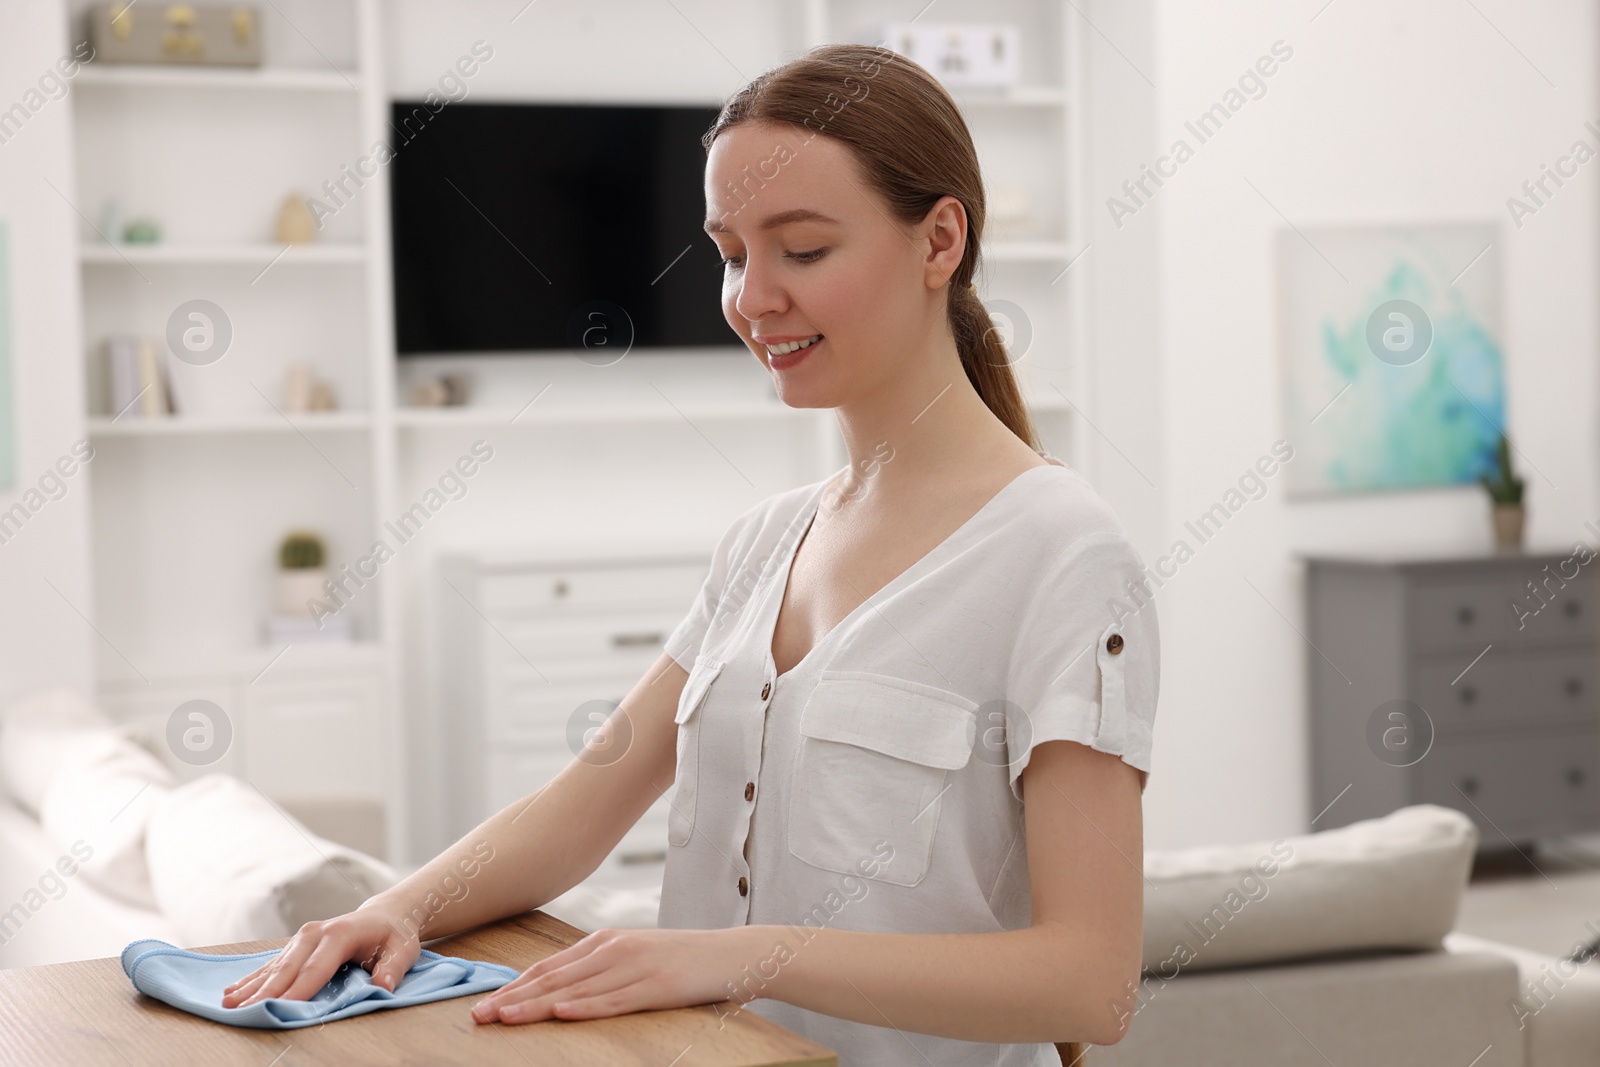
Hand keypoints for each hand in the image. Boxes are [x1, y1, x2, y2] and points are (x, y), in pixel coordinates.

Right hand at [222, 903, 421, 1007]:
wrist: (385, 916)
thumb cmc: (393, 936)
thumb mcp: (402, 950)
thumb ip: (392, 968)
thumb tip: (382, 985)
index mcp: (340, 934)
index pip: (316, 968)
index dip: (298, 990)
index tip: (279, 1008)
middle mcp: (315, 933)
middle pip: (288, 968)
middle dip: (265, 991)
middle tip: (242, 1011)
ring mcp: (302, 938)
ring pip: (274, 967)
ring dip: (250, 986)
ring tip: (228, 1004)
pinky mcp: (295, 946)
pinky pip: (271, 965)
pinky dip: (252, 979)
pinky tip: (233, 991)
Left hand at [471, 926, 756, 1024]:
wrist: (733, 954)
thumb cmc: (682, 959)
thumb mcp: (634, 956)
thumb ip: (599, 968)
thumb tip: (559, 990)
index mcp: (605, 941)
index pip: (549, 966)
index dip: (514, 986)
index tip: (485, 1004)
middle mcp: (614, 949)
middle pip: (554, 977)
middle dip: (513, 997)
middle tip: (480, 1016)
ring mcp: (636, 966)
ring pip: (576, 989)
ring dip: (538, 1006)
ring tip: (506, 1018)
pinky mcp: (658, 985)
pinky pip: (615, 999)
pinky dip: (587, 1007)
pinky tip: (564, 1012)